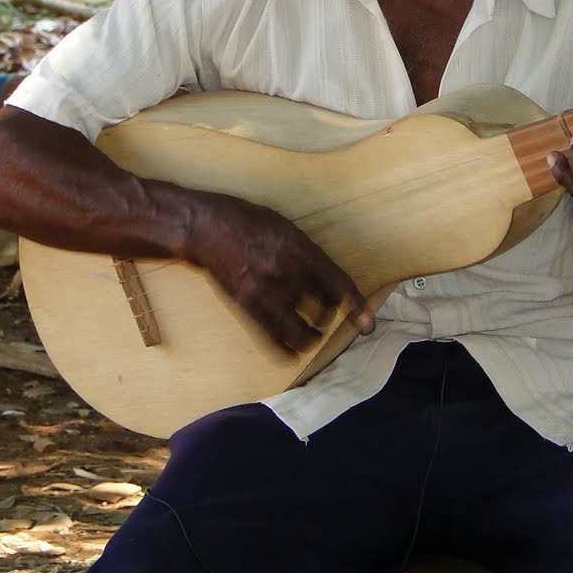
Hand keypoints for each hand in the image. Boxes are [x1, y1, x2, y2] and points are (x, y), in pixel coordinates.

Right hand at [182, 192, 375, 354]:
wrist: (205, 228)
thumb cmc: (247, 221)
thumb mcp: (285, 227)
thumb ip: (306, 253)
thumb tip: (323, 278)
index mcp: (300, 249)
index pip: (338, 284)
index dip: (356, 307)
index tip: (367, 324)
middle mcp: (287, 272)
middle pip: (322, 309)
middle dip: (327, 316)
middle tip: (324, 316)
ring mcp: (265, 291)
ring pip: (300, 330)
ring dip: (310, 336)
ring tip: (312, 336)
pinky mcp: (246, 306)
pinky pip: (272, 337)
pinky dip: (286, 348)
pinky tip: (292, 351)